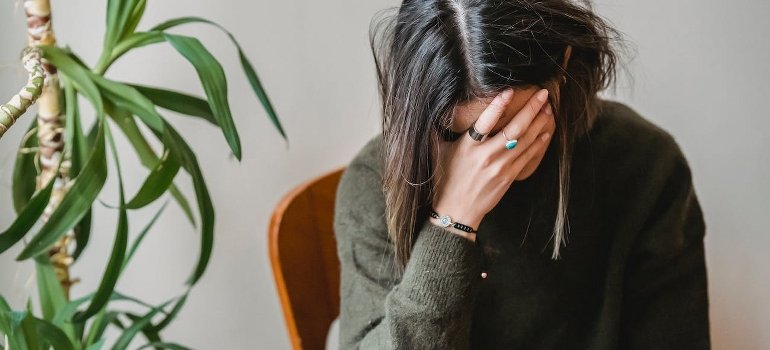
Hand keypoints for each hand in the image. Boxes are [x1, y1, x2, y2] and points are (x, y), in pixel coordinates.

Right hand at [431, 88, 554, 237]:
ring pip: (525, 140)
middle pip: (514, 129)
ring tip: (548, 108)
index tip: (509, 91)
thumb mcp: (436, 152)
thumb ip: (436, 131)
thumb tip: (432, 109)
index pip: (485, 121)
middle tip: (543, 94)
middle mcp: (486, 156)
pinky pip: (527, 156)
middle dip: (531, 109)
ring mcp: (500, 167)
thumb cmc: (444, 180)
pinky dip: (538, 142)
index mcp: (468, 147)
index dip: (498, 105)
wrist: (456, 211)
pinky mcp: (509, 176)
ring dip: (539, 123)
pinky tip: (546, 131)